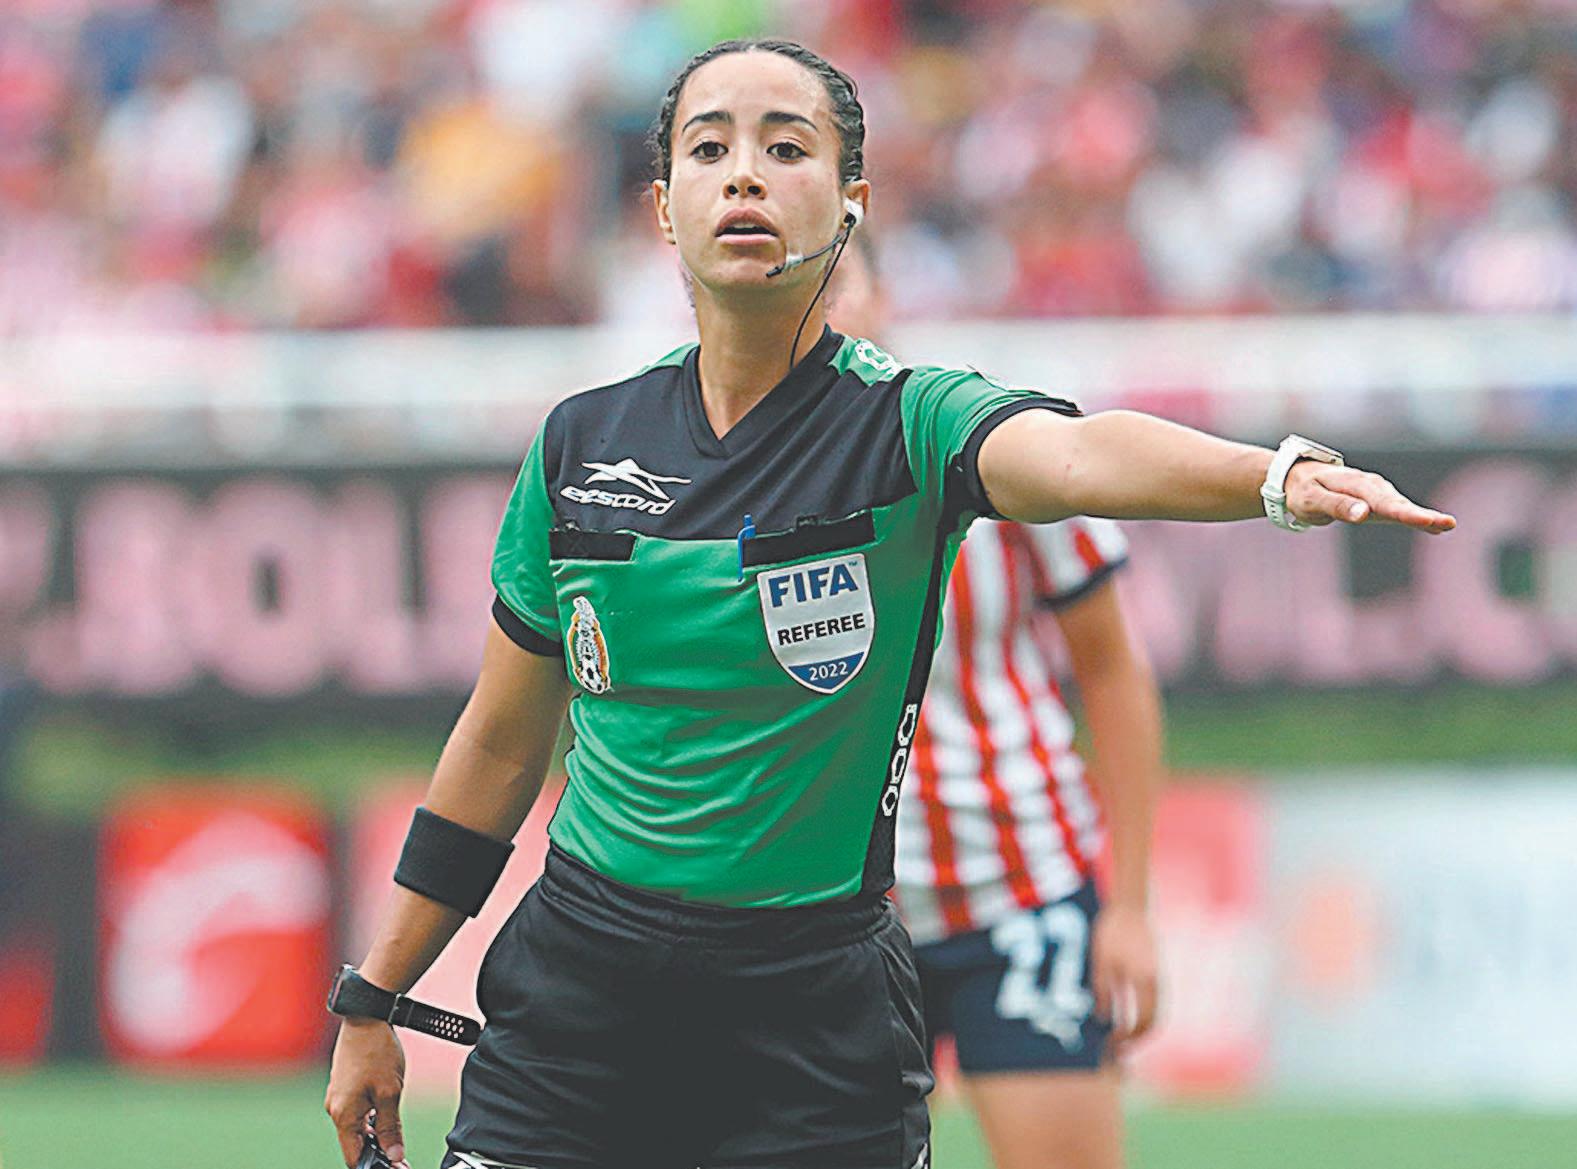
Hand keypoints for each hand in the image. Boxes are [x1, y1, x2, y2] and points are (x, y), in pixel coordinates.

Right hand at [325, 1018, 409, 1168]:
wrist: (366, 1017)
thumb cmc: (377, 1052)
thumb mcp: (390, 1093)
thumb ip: (390, 1127)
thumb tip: (394, 1155)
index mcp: (343, 1115)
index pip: (353, 1156)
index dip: (374, 1165)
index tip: (394, 1166)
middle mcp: (335, 1108)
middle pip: (354, 1142)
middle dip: (376, 1150)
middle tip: (400, 1155)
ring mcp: (337, 1096)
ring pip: (356, 1126)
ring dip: (374, 1133)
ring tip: (396, 1136)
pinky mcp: (343, 1085)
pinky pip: (355, 1110)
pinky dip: (369, 1117)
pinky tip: (384, 1113)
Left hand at [1091, 903, 1158, 1054]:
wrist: (1130, 907)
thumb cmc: (1112, 932)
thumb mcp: (1102, 962)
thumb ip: (1104, 992)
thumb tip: (1104, 1021)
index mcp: (1146, 981)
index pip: (1144, 1022)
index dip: (1129, 1038)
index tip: (1112, 1045)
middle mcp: (1157, 983)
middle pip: (1154, 1022)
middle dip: (1137, 1039)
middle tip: (1116, 1049)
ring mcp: (1159, 978)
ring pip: (1156, 1013)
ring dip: (1140, 1029)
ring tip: (1119, 1039)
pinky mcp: (1154, 974)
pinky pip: (1153, 1002)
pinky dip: (1142, 1015)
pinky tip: (1124, 1018)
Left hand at [1285, 462, 1455, 532]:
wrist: (1296, 478)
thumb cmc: (1302, 491)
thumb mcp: (1312, 500)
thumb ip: (1337, 506)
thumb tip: (1363, 513)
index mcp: (1356, 485)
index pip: (1384, 502)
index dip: (1406, 513)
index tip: (1426, 520)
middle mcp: (1371, 486)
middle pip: (1399, 504)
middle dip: (1422, 515)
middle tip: (1448, 524)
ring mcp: (1375, 492)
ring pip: (1401, 506)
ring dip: (1424, 516)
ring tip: (1447, 525)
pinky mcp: (1376, 500)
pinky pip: (1398, 510)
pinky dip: (1416, 517)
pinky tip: (1436, 528)